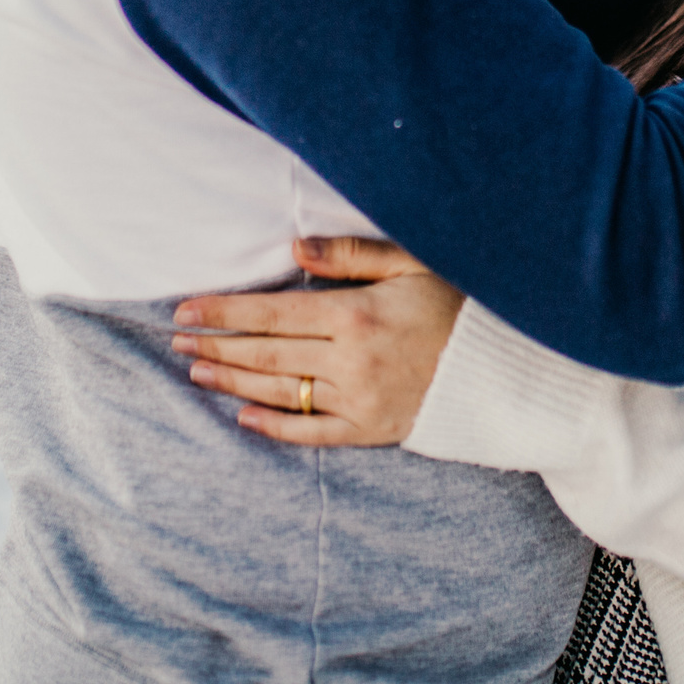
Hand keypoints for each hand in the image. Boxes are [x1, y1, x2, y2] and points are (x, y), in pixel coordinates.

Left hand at [172, 238, 464, 446]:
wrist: (507, 371)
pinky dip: (275, 428)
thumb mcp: (413, 264)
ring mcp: (359, 400)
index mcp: (356, 315)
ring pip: (280, 392)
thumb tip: (296, 250)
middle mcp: (351, 362)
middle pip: (266, 354)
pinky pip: (313, 433)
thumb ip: (352, 255)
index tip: (186, 311)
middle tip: (176, 340)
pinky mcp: (372, 430)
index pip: (272, 314)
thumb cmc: (459, 306)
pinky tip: (243, 418)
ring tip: (196, 371)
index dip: (224, 313)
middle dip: (216, 346)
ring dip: (232, 382)